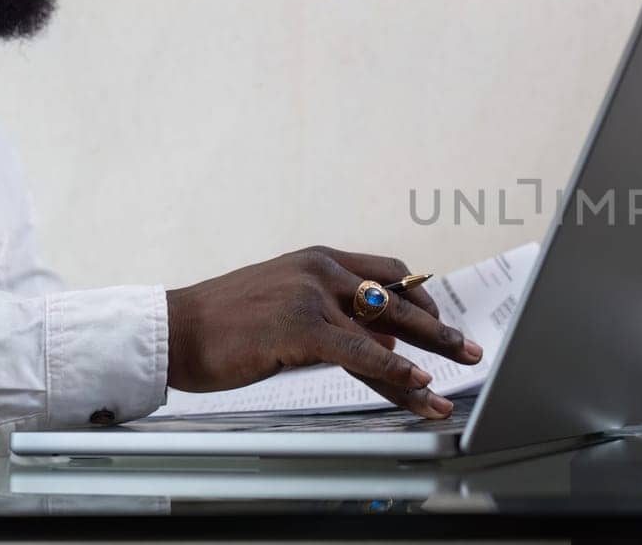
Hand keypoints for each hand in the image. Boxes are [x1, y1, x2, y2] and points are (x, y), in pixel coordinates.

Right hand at [164, 246, 482, 418]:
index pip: (388, 273)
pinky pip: (360, 351)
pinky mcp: (300, 327)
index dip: (420, 299)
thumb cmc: (224, 325)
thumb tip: (380, 341)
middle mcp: (322, 269)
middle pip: (398, 299)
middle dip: (439, 328)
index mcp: (319, 260)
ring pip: (386, 329)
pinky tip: (417, 382)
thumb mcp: (284, 307)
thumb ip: (332, 317)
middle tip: (470, 349)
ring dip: (428, 354)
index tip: (442, 323)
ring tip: (456, 376)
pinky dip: (393, 369)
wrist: (171, 330)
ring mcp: (312, 296)